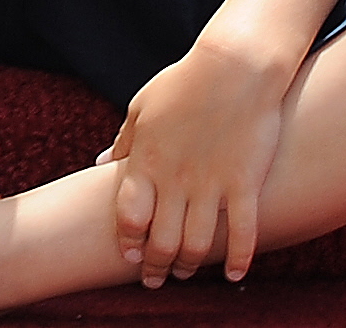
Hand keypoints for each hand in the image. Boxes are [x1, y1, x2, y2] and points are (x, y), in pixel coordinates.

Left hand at [100, 32, 294, 284]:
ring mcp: (211, 183)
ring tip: (186, 272)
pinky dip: (238, 259)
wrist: (234, 66)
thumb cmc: (185, 83)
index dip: (128, 242)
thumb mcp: (143, 106)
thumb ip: (124, 140)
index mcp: (146, 160)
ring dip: (189, 265)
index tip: (130, 256)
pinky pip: (242, 232)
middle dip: (156, 266)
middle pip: (160, 240)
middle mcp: (176, 178)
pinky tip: (233, 274)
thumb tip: (101, 162)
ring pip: (197, 244)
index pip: (128, 216)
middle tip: (157, 279)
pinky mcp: (245, 182)